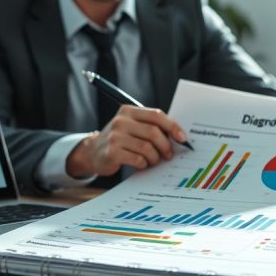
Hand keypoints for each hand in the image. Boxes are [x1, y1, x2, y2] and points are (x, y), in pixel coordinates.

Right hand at [66, 106, 188, 177]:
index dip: (172, 127)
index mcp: (128, 111)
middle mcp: (120, 121)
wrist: (92, 152)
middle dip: (165, 146)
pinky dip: (144, 164)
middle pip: (153, 132)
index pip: (156, 115)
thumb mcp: (132, 127)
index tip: (183, 138)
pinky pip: (137, 159)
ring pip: (147, 148)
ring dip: (155, 158)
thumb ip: (150, 126)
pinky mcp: (112, 152)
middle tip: (168, 155)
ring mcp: (115, 136)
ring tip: (153, 161)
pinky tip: (142, 164)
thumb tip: (178, 136)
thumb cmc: (120, 140)